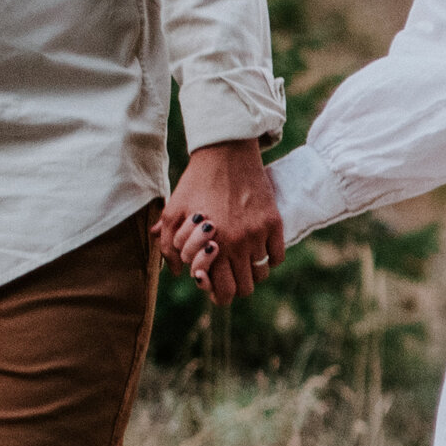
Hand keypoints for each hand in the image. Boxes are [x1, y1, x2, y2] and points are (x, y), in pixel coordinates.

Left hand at [160, 140, 282, 305]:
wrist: (225, 153)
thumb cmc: (196, 182)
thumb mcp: (173, 211)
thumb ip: (169, 245)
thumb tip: (177, 272)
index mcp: (211, 246)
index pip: (222, 290)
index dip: (217, 292)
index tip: (213, 282)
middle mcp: (237, 244)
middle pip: (244, 289)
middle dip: (234, 286)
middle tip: (228, 274)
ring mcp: (258, 235)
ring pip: (261, 275)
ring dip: (250, 273)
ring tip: (241, 260)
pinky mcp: (274, 224)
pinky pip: (277, 257)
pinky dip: (268, 258)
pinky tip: (257, 248)